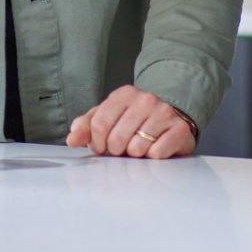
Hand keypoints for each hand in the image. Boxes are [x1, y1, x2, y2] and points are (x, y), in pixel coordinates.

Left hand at [66, 86, 196, 158]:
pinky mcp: (180, 129)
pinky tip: (155, 148)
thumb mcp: (108, 117)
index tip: (101, 148)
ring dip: (135, 154)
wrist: (173, 117)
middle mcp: (145, 99)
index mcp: (124, 94)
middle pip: (116, 139)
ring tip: (140, 147)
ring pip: (137, 148)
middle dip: (116, 151)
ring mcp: (164, 113)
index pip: (99, 124)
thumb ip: (86, 126)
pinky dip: (153, 157)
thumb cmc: (135, 120)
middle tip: (122, 149)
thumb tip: (71, 140)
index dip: (97, 143)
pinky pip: (156, 154)